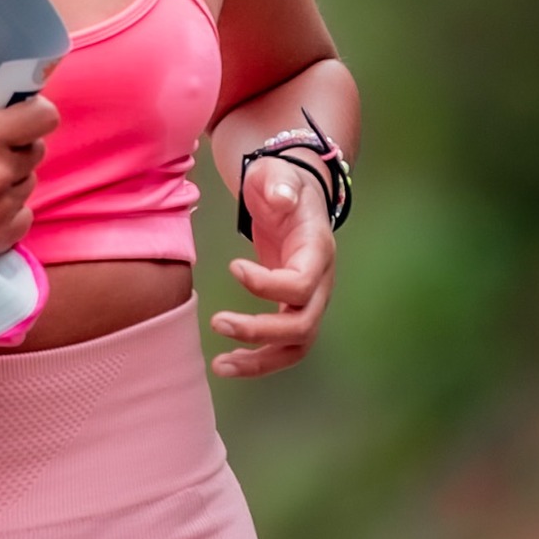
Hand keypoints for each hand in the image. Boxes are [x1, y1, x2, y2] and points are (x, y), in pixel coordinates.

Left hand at [210, 158, 335, 376]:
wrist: (292, 193)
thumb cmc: (282, 183)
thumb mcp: (278, 173)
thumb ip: (279, 184)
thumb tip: (281, 199)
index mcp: (318, 251)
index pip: (302, 283)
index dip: (268, 285)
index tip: (232, 267)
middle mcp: (320, 282)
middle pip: (302, 324)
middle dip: (260, 330)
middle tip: (217, 322)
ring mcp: (309, 300)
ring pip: (296, 346)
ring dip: (259, 361)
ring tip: (220, 365)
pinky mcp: (292, 310)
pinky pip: (282, 346)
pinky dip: (257, 359)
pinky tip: (226, 363)